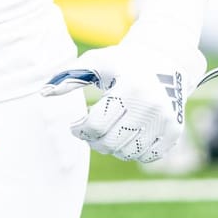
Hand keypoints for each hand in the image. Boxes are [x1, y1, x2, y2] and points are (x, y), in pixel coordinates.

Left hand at [42, 41, 208, 162]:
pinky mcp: (174, 132)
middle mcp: (151, 107)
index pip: (97, 125)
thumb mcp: (97, 63)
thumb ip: (70, 78)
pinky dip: (133, 151)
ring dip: (113, 146)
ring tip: (109, 130)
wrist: (165, 61)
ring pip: (128, 153)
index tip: (76, 125)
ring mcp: (165, 121)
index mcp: (130, 88)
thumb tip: (43, 92)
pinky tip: (127, 134)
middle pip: (111, 142)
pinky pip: (147, 156)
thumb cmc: (123, 62)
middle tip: (90, 130)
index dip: (81, 129)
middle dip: (94, 140)